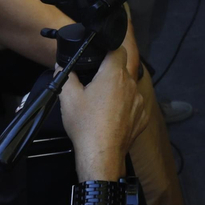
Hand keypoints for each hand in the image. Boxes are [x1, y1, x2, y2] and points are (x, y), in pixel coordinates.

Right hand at [61, 43, 146, 179]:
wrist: (101, 155)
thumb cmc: (85, 125)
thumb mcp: (68, 97)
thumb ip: (66, 76)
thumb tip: (62, 67)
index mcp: (114, 75)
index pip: (118, 49)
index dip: (109, 49)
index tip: (99, 55)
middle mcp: (130, 85)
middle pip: (124, 68)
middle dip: (111, 70)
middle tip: (96, 79)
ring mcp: (139, 102)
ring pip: (130, 87)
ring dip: (119, 89)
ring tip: (102, 102)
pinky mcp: (142, 117)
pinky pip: (134, 105)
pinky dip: (126, 106)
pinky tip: (112, 116)